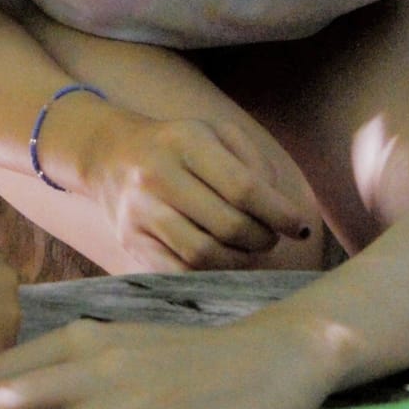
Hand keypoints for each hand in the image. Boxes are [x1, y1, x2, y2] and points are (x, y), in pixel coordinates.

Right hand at [71, 107, 319, 267]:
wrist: (110, 155)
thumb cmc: (178, 146)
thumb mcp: (217, 134)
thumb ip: (256, 163)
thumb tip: (284, 213)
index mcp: (186, 142)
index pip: (243, 188)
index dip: (279, 213)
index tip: (297, 226)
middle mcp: (158, 175)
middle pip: (228, 225)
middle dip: (261, 239)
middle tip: (269, 238)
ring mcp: (139, 210)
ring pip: (204, 254)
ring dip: (239, 261)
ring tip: (248, 250)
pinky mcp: (129, 239)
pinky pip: (178, 271)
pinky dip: (209, 274)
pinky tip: (222, 262)